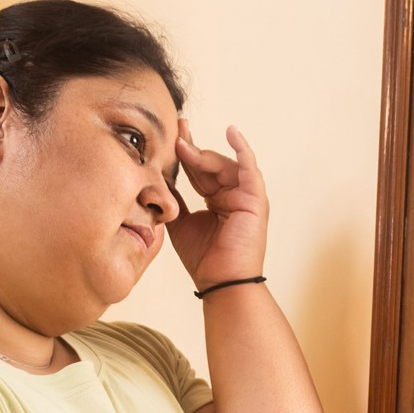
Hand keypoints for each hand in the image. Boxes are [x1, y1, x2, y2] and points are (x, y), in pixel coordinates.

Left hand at [168, 122, 268, 289]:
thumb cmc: (203, 260)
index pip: (199, 171)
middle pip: (210, 164)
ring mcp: (245, 196)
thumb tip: (158, 176)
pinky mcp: (255, 199)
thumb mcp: (179, 222)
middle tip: (175, 130)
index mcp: (216, 201)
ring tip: (184, 145)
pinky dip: (243, 149)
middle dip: (192, 147)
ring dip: (203, 154)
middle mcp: (232, 195)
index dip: (185, 154)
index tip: (171, 134)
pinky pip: (250, 168)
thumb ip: (173, 199)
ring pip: (224, 165)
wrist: (221, 282)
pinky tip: (231, 131)